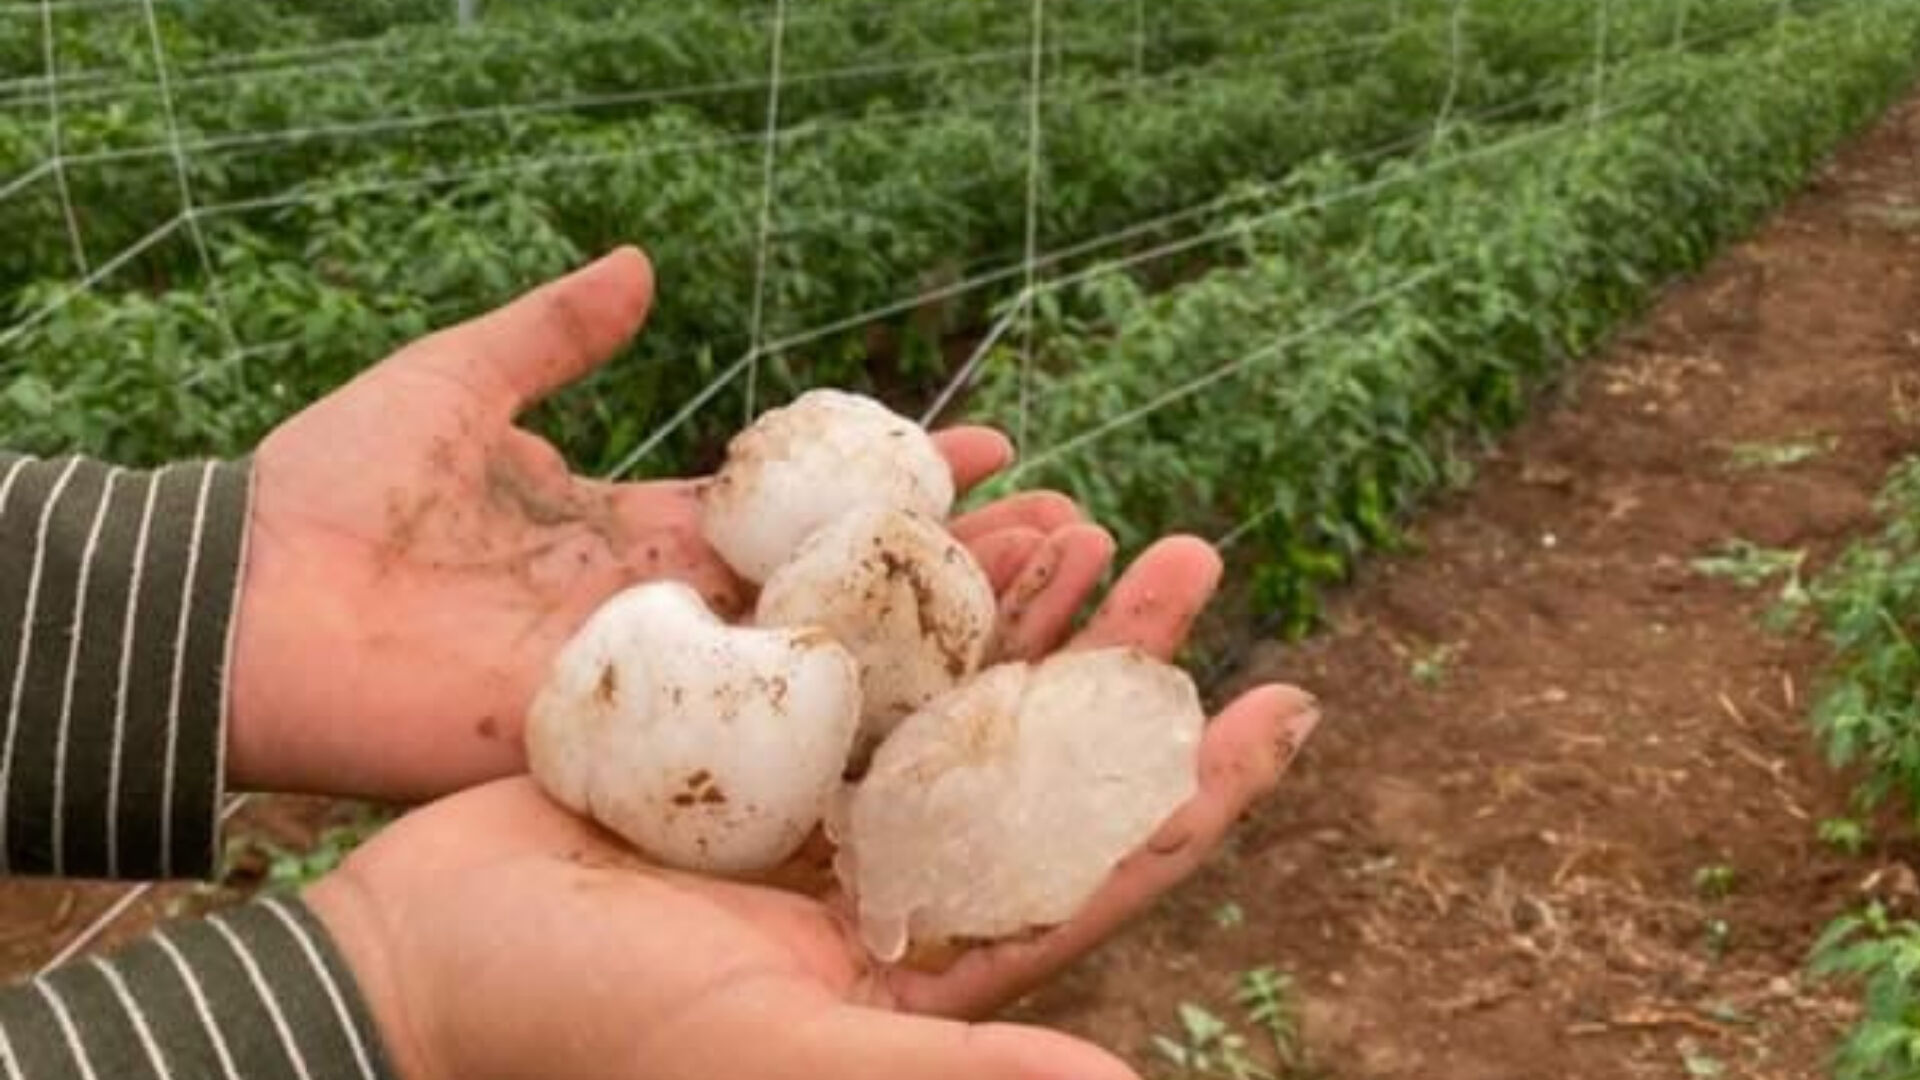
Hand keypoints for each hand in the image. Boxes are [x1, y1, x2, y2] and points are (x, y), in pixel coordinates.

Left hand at [230, 248, 1108, 799]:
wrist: (239, 611)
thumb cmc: (331, 490)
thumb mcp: (459, 379)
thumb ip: (556, 332)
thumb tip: (643, 268)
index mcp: (639, 535)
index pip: (798, 511)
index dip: (894, 482)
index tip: (995, 445)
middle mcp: (670, 622)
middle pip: (836, 597)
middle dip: (952, 567)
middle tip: (1069, 532)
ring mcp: (656, 694)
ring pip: (819, 675)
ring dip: (935, 646)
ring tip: (1056, 602)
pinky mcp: (624, 752)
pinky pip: (752, 749)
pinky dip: (853, 733)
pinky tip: (956, 709)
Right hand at [306, 537, 1319, 1079]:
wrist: (419, 965)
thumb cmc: (587, 1033)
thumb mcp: (777, 1053)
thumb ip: (954, 1074)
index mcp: (920, 966)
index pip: (1095, 869)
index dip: (1199, 790)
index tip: (1289, 702)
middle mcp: (884, 881)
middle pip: (1038, 753)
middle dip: (1123, 657)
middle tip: (1198, 558)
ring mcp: (812, 806)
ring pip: (948, 686)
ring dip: (1025, 604)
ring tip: (1101, 515)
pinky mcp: (740, 741)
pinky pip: (842, 648)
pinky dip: (899, 584)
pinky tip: (952, 512)